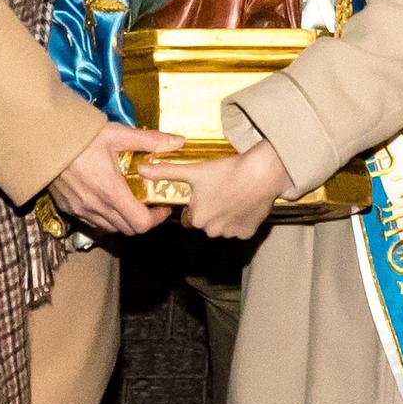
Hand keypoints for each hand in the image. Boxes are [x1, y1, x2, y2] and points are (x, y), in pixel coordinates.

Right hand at [46, 122, 182, 235]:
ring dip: (123, 219)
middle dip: (142, 220)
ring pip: (110, 228)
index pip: (141, 224)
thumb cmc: (82, 135)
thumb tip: (179, 142)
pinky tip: (106, 197)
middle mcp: (96, 206)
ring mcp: (80, 210)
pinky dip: (105, 217)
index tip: (161, 206)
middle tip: (148, 202)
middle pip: (128, 230)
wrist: (45, 138)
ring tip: (128, 199)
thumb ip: (150, 140)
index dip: (156, 219)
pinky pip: (93, 222)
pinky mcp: (68, 208)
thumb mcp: (118, 134)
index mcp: (111, 191)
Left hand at [140, 141, 292, 240]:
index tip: (205, 189)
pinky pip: (240, 227)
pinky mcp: (248, 232)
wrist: (261, 174)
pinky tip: (244, 202)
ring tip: (232, 193)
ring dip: (225, 214)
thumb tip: (141, 169)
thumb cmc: (226, 172)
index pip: (190, 216)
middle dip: (210, 209)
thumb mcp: (193, 170)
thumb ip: (166, 171)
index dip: (196, 202)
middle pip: (206, 221)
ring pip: (223, 225)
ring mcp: (231, 233)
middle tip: (219, 189)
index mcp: (196, 218)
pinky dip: (241, 218)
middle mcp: (212, 231)